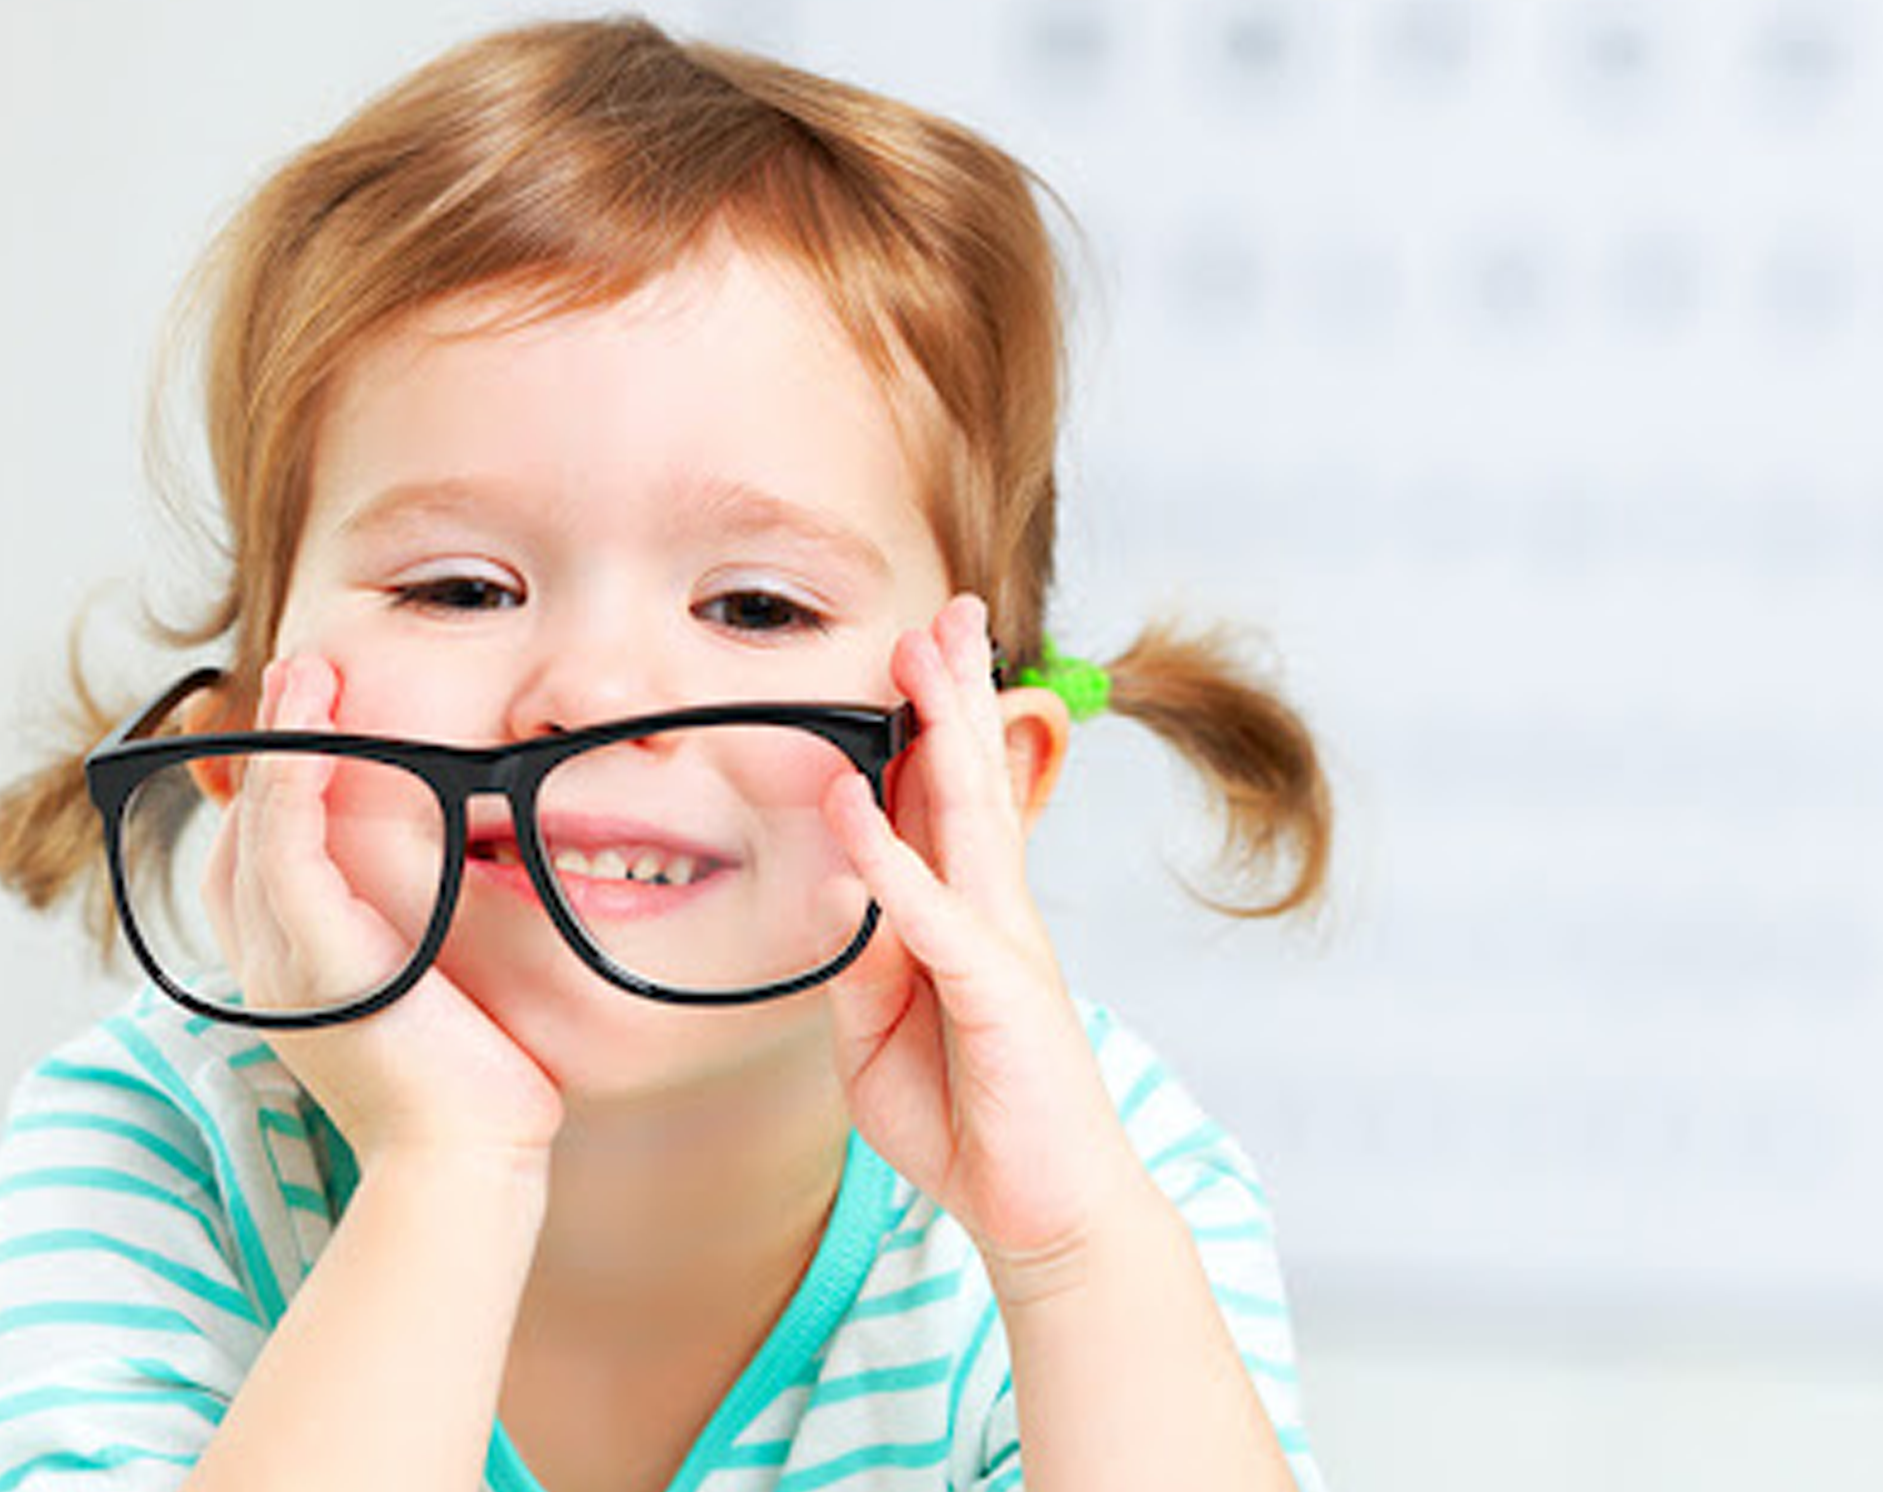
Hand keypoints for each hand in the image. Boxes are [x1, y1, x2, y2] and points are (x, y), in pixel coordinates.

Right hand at [201, 655, 563, 1173]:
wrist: (470, 1159)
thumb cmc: (469, 1088)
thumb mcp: (433, 989)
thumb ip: (415, 932)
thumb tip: (442, 879)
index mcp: (290, 976)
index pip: (252, 861)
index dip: (268, 785)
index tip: (304, 719)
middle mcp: (269, 969)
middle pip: (242, 833)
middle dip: (267, 745)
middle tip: (300, 674)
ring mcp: (283, 969)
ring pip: (260, 829)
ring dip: (280, 740)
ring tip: (305, 674)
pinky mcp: (319, 967)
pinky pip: (288, 852)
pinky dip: (297, 782)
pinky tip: (316, 725)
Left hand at [822, 596, 1148, 1290]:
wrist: (1042, 1208)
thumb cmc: (970, 1117)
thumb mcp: (878, 1035)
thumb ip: (861, 962)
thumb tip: (841, 895)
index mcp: (966, 917)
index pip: (944, 804)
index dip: (931, 726)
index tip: (916, 654)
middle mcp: (993, 914)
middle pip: (970, 783)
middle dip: (952, 695)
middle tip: (939, 614)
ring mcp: (1002, 947)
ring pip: (968, 819)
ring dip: (942, 735)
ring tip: (920, 660)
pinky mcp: (998, 994)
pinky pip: (934, 915)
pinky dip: (890, 858)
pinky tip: (857, 807)